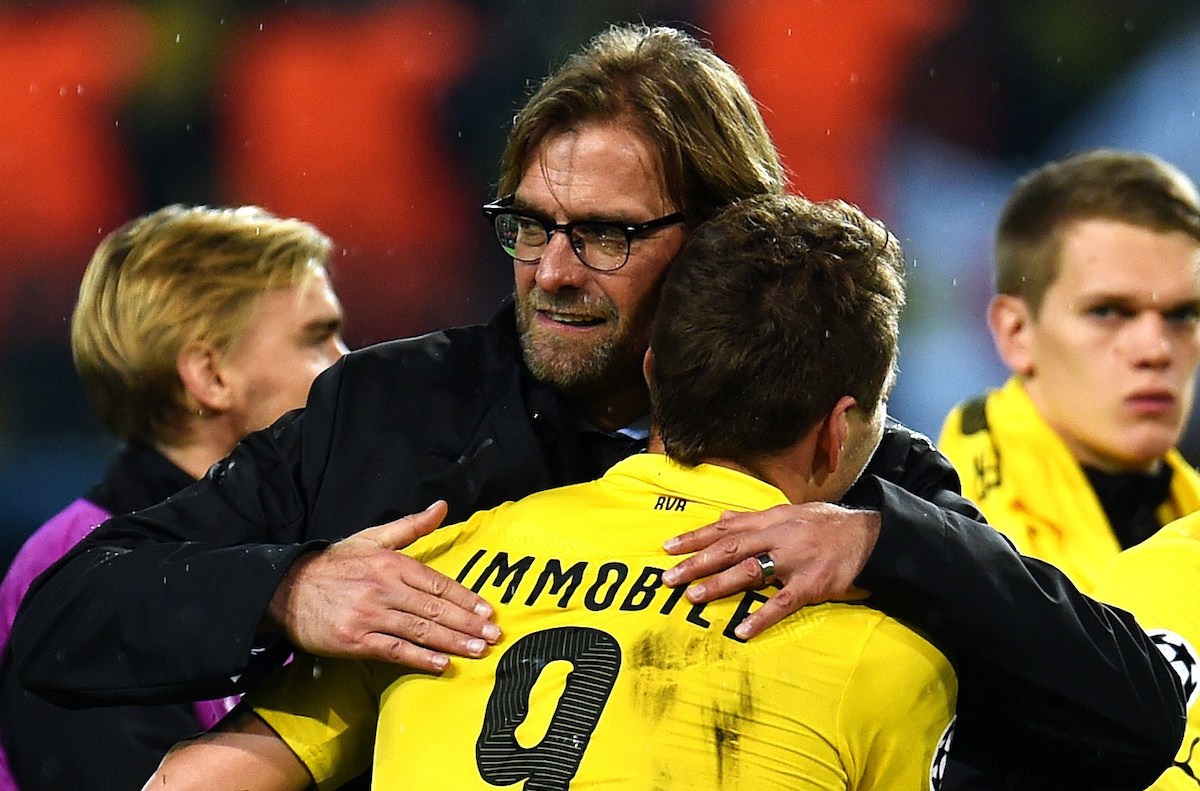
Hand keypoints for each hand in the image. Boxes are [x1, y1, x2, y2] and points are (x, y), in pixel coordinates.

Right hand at [266, 501, 499, 671]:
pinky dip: (420, 659)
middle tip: (495, 635)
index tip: (488, 611)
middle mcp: (384, 588)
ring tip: (479, 650)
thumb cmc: (333, 564)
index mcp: (391, 563)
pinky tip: (442, 664)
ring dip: (453, 642)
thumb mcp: (371, 538)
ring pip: (420, 630)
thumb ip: (410, 526)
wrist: (284, 589)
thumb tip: (441, 508)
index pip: (438, 583)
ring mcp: (370, 615)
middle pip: (435, 609)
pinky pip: (395, 651)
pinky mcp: (355, 640)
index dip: (465, 598)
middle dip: (468, 624)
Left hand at [660, 502, 879, 639]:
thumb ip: (753, 518)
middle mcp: (778, 537)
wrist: (869, 534)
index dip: (695, 537)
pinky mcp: (812, 584)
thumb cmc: (825, 523)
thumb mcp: (788, 512)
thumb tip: (720, 518)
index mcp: (770, 519)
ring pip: (751, 571)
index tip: (668, 548)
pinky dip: (761, 617)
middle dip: (697, 562)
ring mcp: (795, 561)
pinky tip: (742, 630)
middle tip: (669, 578)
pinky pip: (783, 603)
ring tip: (694, 597)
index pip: (725, 528)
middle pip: (730, 548)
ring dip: (720, 584)